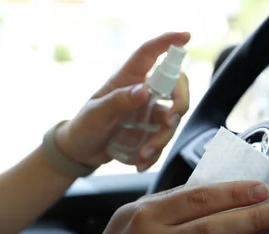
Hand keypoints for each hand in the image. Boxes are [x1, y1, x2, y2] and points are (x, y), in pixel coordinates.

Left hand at [55, 32, 190, 171]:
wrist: (82, 152)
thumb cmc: (84, 126)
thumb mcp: (96, 114)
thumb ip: (118, 101)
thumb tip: (144, 91)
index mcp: (128, 78)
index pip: (150, 53)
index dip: (168, 41)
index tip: (186, 37)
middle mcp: (143, 91)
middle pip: (176, 87)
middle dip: (179, 104)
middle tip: (170, 121)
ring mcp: (149, 112)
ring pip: (172, 119)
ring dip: (162, 139)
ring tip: (143, 154)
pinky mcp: (151, 131)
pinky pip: (164, 140)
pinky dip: (156, 154)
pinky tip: (140, 162)